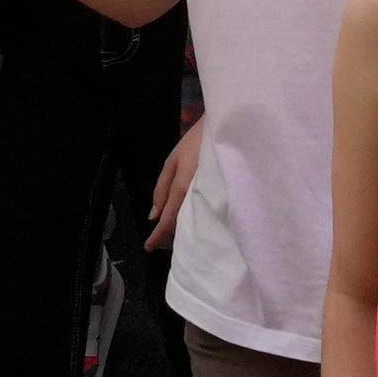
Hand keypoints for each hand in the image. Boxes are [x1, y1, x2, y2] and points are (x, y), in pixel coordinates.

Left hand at [148, 118, 207, 250]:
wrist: (228, 129)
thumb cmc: (197, 142)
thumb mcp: (173, 160)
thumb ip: (161, 188)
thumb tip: (154, 215)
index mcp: (183, 188)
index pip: (169, 220)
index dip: (158, 236)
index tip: (149, 248)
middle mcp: (197, 198)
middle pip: (182, 225)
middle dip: (169, 236)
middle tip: (159, 245)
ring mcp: (210, 198)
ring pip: (193, 221)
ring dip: (182, 230)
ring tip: (172, 237)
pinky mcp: (220, 196)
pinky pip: (203, 213)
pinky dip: (194, 220)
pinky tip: (191, 222)